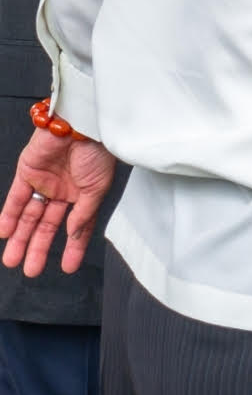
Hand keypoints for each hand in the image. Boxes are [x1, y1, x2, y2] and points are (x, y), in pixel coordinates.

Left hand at [0, 129, 116, 276]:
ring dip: (21, 238)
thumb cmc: (98, 151)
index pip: (76, 227)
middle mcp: (64, 191)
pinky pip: (16, 199)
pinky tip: (5, 233)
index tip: (68, 267)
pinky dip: (9, 216)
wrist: (81, 125)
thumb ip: (83, 213)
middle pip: (48, 225)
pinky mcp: (27, 173)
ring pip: (30, 216)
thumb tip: (74, 234)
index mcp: (85, 194)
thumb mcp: (97, 188)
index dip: (72, 247)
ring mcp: (44, 183)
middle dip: (39, 248)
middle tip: (30, 269)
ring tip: (13, 259)